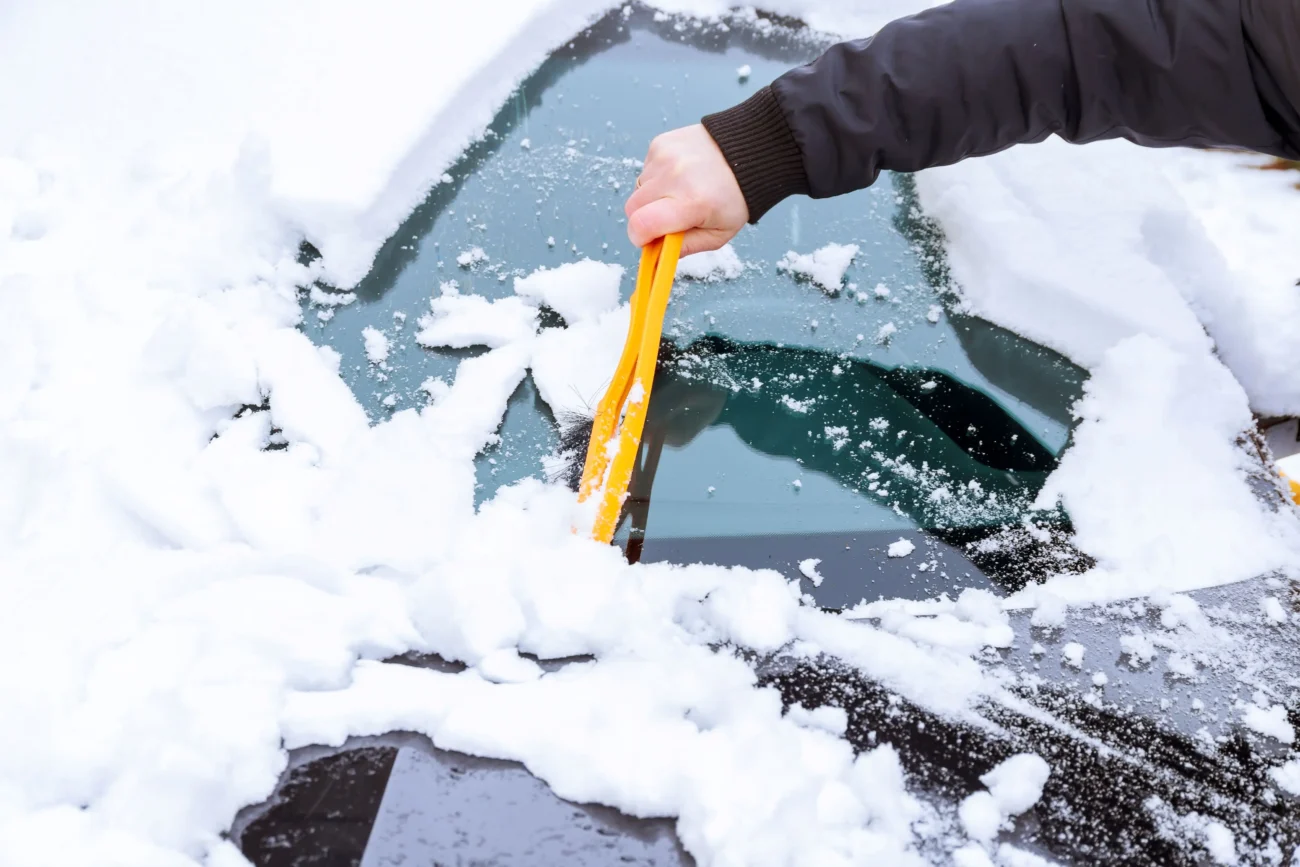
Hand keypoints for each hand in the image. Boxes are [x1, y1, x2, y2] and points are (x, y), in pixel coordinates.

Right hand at [624, 124, 747, 255]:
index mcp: (692, 202)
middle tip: (667, 219)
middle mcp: (674, 176)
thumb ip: (685, 248)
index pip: (642, 224)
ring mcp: (665, 157)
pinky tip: (679, 177)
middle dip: (643, 220)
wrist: (745, 154)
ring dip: (651, 198)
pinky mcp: (660, 144)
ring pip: (637, 189)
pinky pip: (644, 171)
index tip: (648, 241)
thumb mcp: (718, 234)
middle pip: (632, 208)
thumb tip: (655, 257)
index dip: (639, 238)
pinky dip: (656, 179)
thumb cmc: (734, 198)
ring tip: (679, 193)